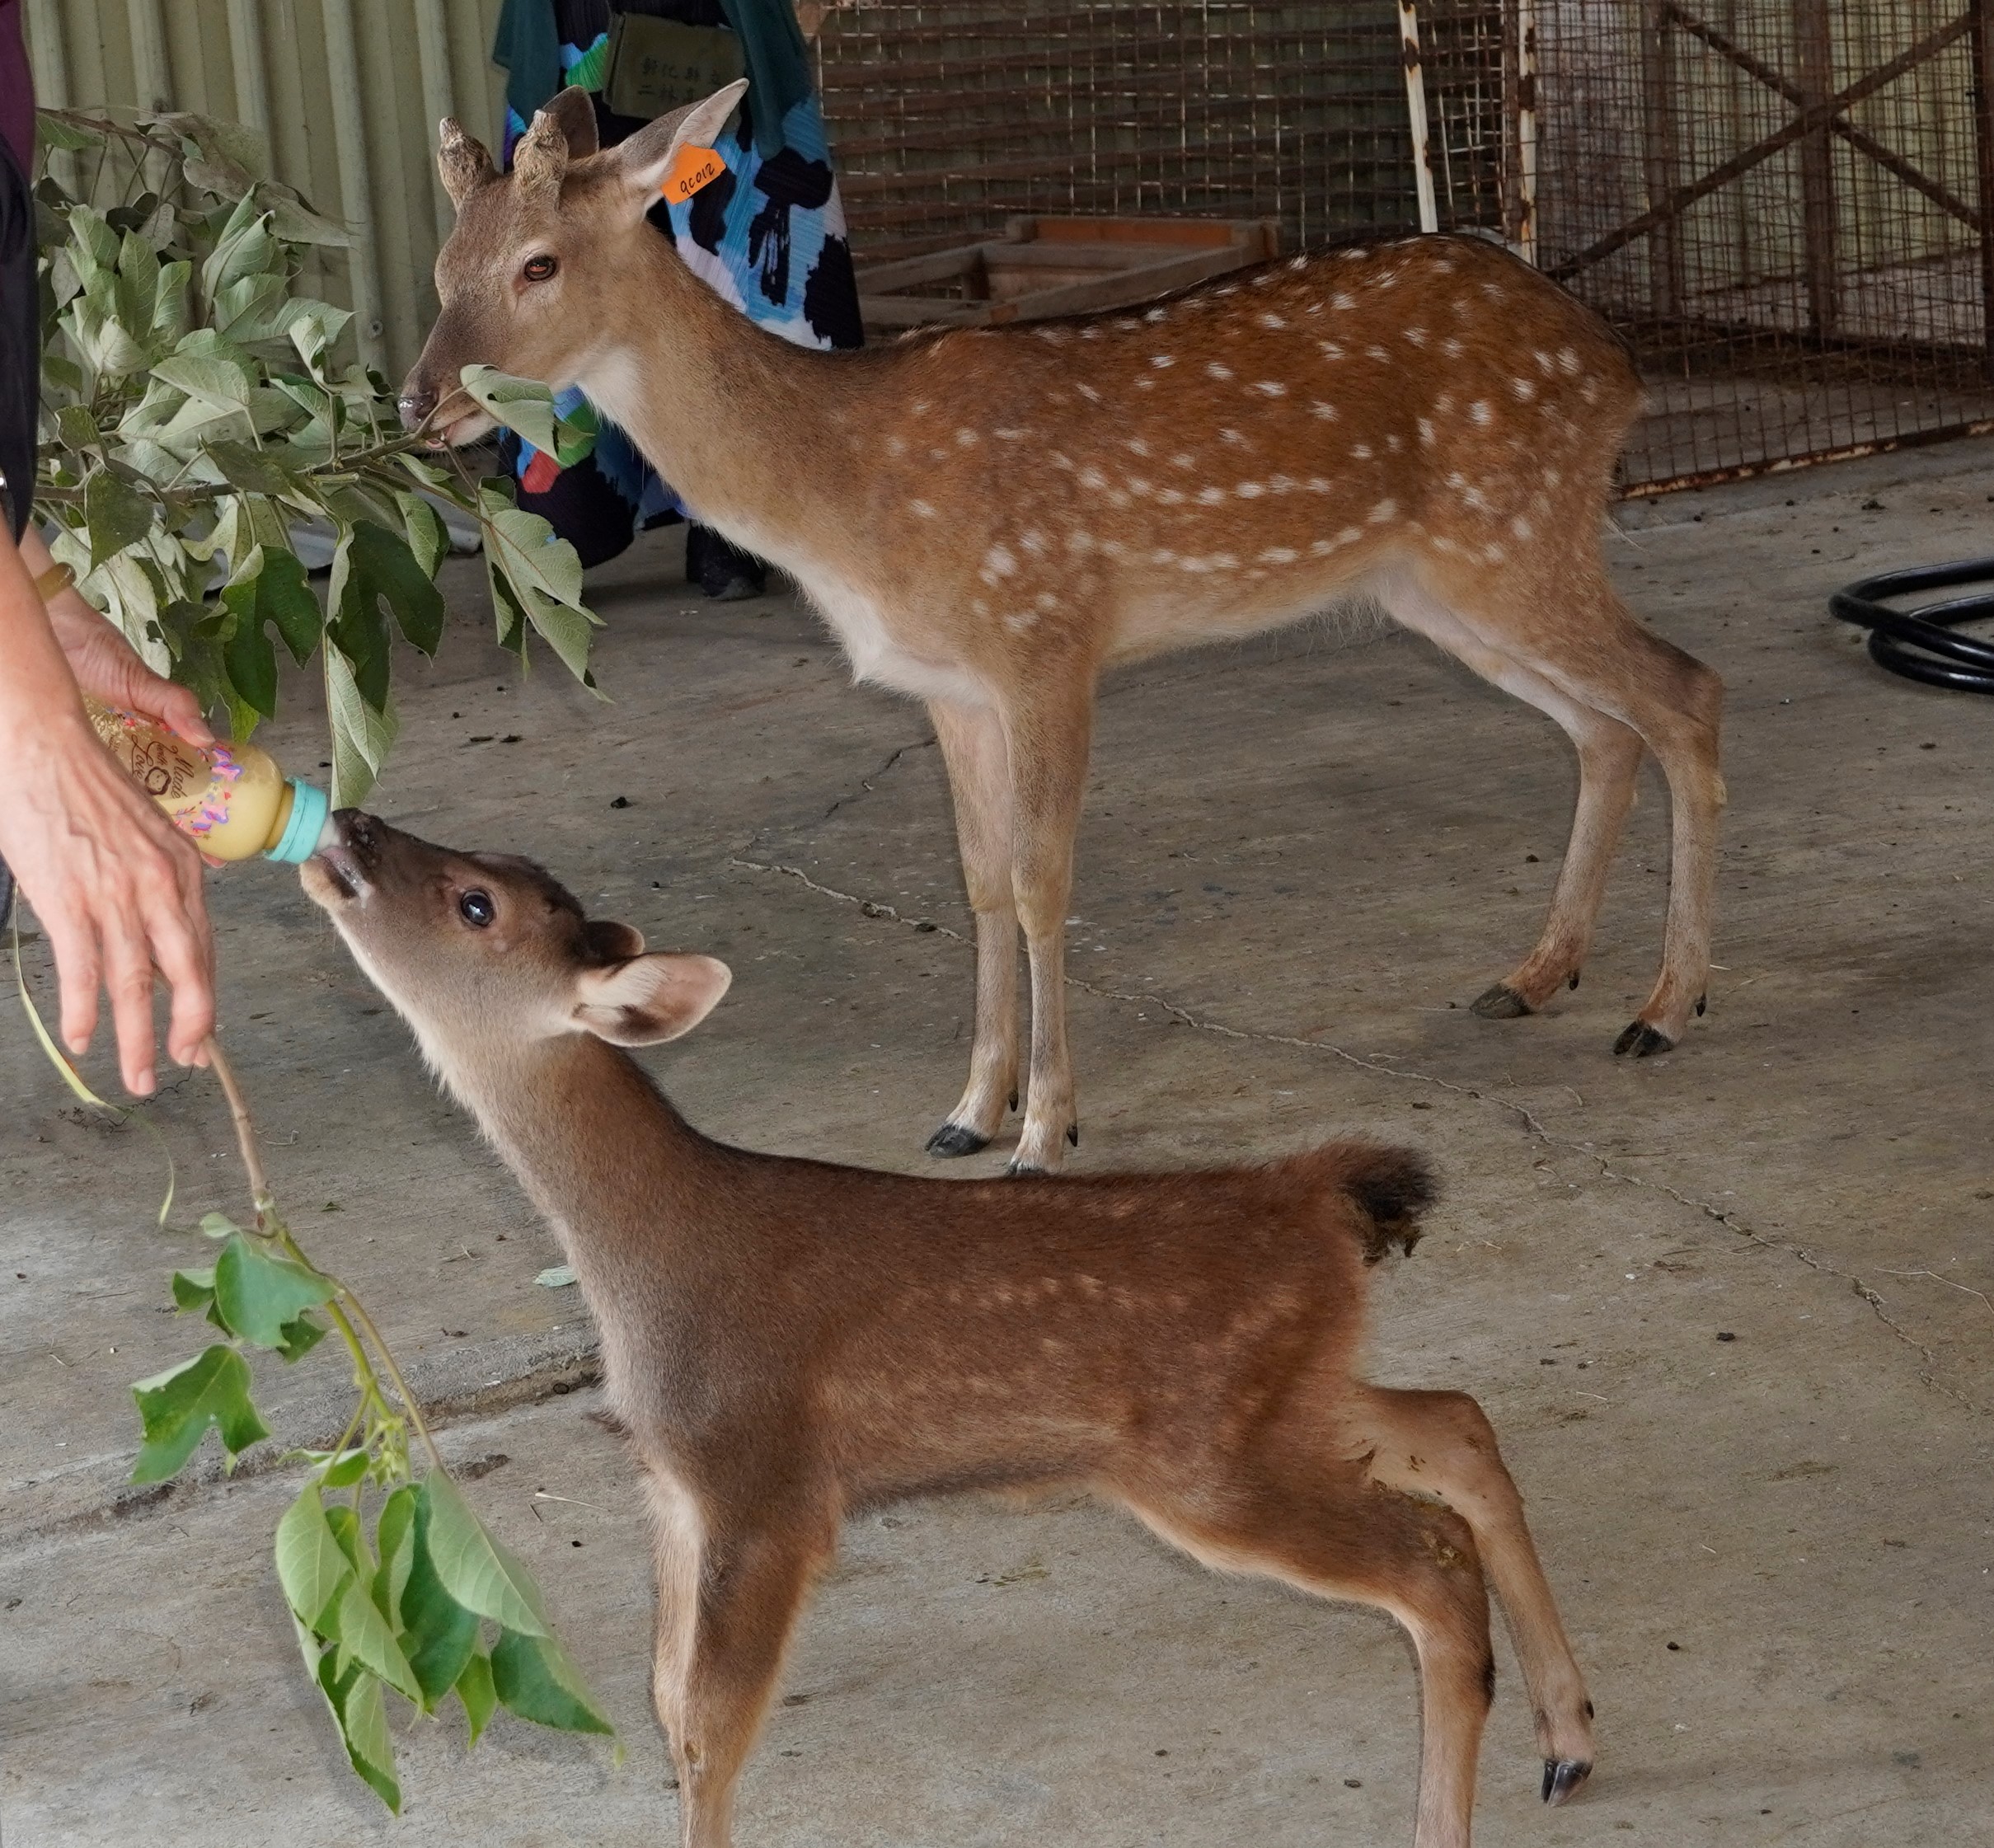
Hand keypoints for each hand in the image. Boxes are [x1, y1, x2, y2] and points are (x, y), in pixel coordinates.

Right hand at [0, 529, 214, 1092]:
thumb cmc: (88, 782)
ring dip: (135, 1038)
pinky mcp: (71, 900)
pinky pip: (83, 971)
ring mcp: (118, 896)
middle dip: (185, 1031)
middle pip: (184, 975)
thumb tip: (175, 903)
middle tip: (180, 1068)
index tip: (200, 1036)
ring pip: (136, 984)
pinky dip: (84, 1010)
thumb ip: (164, 870)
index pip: (202, 950)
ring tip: (135, 1076)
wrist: (43, 743)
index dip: (202, 999)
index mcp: (184, 869)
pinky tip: (82, 1038)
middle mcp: (162, 887)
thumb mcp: (147, 826)